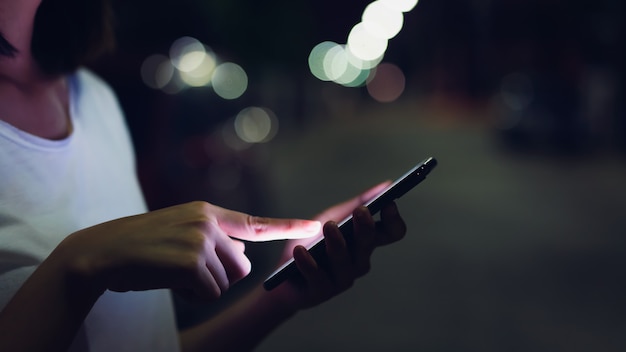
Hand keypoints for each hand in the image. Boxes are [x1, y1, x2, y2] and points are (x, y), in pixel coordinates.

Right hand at [54, 201, 320, 299]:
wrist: (103, 252)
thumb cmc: (142, 247)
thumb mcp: (182, 232)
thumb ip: (215, 240)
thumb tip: (244, 257)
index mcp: (208, 212)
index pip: (255, 222)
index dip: (289, 227)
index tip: (315, 226)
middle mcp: (208, 221)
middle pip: (241, 266)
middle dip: (220, 277)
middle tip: (185, 271)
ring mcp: (200, 239)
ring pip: (225, 281)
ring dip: (202, 287)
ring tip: (172, 273)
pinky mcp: (191, 260)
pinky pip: (209, 292)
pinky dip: (191, 295)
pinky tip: (169, 281)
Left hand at [269, 183, 406, 309]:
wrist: (284, 278)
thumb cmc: (312, 244)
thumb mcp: (331, 218)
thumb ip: (356, 203)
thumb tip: (386, 185)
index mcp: (365, 243)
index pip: (392, 233)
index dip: (394, 220)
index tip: (389, 203)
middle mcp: (359, 262)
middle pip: (369, 244)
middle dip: (366, 227)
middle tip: (361, 211)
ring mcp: (342, 279)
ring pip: (344, 261)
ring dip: (337, 243)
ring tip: (328, 227)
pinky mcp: (321, 292)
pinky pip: (317, 277)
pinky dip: (308, 263)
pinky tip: (300, 251)